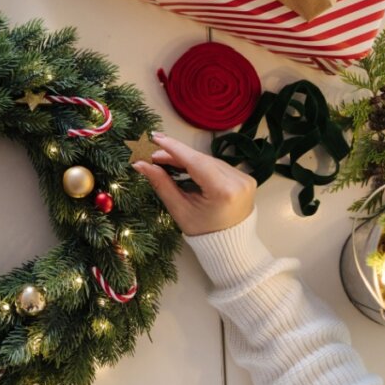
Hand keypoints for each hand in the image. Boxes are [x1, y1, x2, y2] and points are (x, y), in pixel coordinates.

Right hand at [132, 132, 255, 235]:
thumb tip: (140, 164)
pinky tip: (184, 164)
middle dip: (175, 154)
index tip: (154, 138)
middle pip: (201, 159)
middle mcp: (238, 181)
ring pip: (208, 160)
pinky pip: (217, 165)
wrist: (230, 246)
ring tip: (164, 159)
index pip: (195, 162)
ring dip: (186, 158)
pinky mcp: (245, 177)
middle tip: (152, 153)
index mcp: (223, 191)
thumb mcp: (179, 209)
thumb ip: (161, 183)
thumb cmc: (202, 231)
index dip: (173, 148)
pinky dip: (200, 164)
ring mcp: (244, 178)